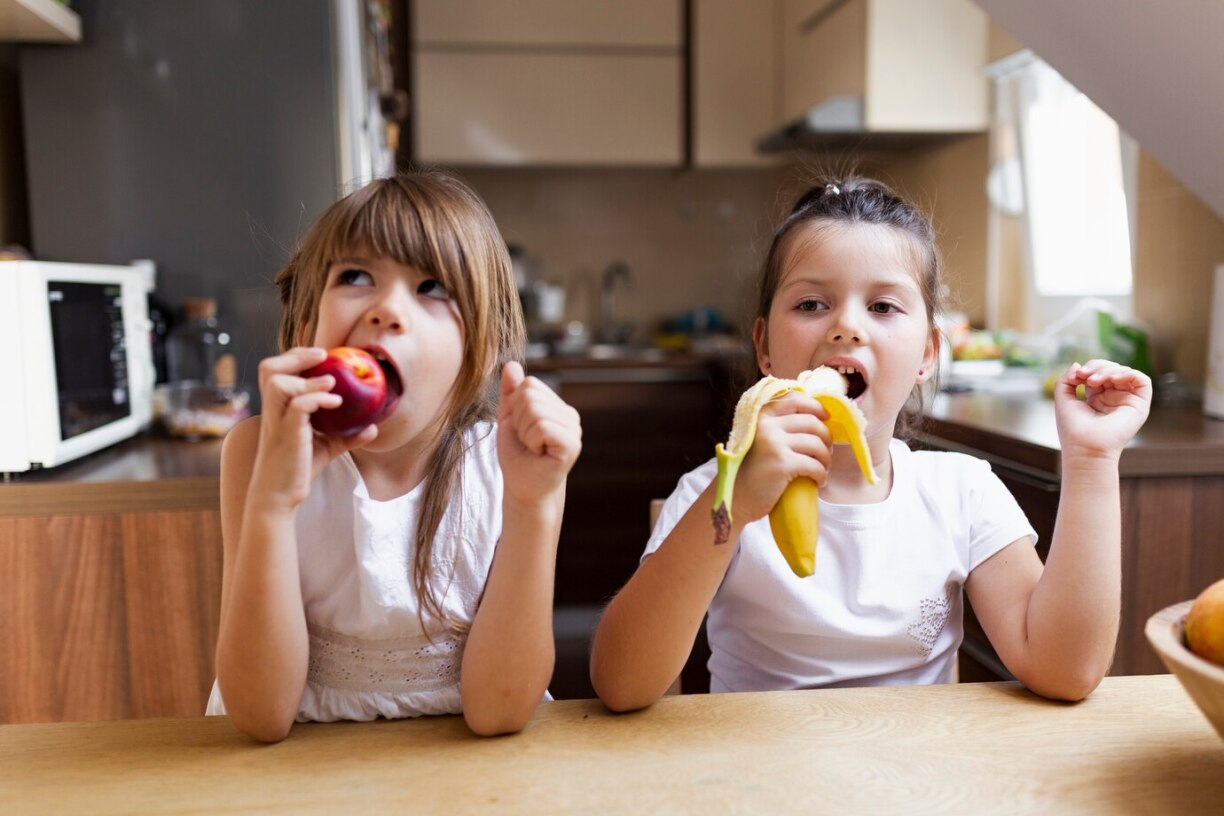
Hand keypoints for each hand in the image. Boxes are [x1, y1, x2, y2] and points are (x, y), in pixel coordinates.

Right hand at [251, 347, 377, 510]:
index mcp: (277, 407)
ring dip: (307, 377)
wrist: (279, 497)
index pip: (276, 370)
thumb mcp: (326, 447)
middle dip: (295, 356)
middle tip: (323, 356)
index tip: (321, 355)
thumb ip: (346, 435)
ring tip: (331, 381)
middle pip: (268, 368)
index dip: (295, 357)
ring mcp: (276, 421)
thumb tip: (373, 427)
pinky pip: (297, 406)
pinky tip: (336, 402)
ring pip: (278, 383)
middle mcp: (272, 410)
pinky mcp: (285, 434)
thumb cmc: (298, 469)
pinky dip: (317, 398)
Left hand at [497, 361, 581, 504]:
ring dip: (524, 433)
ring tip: (533, 448)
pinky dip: (532, 441)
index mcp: (557, 406)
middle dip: (518, 420)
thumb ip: (510, 393)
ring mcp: (574, 429)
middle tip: (527, 441)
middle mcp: (569, 414)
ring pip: (535, 410)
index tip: (521, 430)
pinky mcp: (572, 445)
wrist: (523, 487)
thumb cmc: (517, 456)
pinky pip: (542, 427)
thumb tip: (510, 364)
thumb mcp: (509, 419)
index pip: (529, 384)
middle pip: (530, 395)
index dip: (515, 407)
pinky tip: (539, 453)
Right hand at [732, 392, 831, 523]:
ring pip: (816, 444)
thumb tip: (814, 419)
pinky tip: (819, 481)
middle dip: (826, 437)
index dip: (815, 406)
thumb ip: (775, 427)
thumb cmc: (749, 472)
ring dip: (826, 458)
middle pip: (811, 422)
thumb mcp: (757, 440)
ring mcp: (774, 443)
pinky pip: (815, 465)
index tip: (826, 417)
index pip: (794, 400)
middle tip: (827, 451)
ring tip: (823, 468)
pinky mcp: (782, 464)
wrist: (735, 498)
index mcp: (760, 416)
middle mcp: (766, 425)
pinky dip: (822, 475)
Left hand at [1053, 359, 1152, 462]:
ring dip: (1108, 370)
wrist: (1084, 447)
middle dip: (1097, 367)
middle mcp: (1113, 398)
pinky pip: (1142, 380)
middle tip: (1085, 376)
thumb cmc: (1073, 429)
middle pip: (1111, 369)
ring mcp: (1127, 401)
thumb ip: (1067, 379)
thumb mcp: (1063, 398)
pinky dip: (1128, 374)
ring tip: (1093, 381)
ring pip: (1124, 372)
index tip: (1074, 376)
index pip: (1098, 372)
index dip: (1088, 368)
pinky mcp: (1139, 405)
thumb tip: (1077, 365)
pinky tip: (1113, 379)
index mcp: (1097, 398)